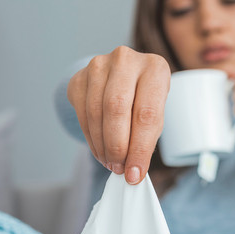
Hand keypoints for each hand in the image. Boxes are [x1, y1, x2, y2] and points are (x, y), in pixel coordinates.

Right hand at [66, 46, 170, 183]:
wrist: (121, 77)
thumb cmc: (144, 98)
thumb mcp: (155, 112)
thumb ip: (146, 138)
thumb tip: (133, 172)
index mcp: (155, 67)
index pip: (146, 113)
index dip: (139, 148)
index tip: (135, 174)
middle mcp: (125, 60)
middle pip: (116, 108)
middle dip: (117, 146)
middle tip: (119, 168)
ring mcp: (99, 65)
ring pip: (96, 112)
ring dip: (102, 145)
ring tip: (111, 162)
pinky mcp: (79, 77)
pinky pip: (82, 113)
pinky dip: (90, 138)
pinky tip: (100, 149)